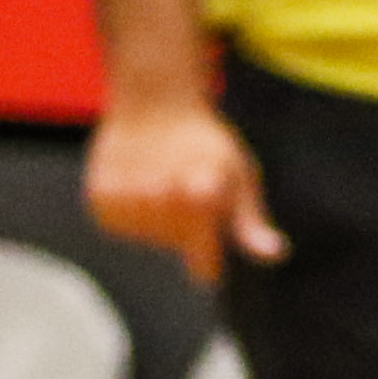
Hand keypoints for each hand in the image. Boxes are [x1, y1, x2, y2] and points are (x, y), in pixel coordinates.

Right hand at [83, 96, 285, 284]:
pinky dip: (134, 215)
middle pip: (178, 243)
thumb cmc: (205, 144)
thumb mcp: (239, 176)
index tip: (208, 274)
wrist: (153, 104)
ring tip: (165, 181)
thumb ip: (250, 222)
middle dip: (191, 228)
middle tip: (189, 187)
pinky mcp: (99, 198)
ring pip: (150, 237)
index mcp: (204, 188)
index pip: (203, 256)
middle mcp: (161, 193)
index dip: (206, 262)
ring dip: (161, 222)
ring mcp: (126, 197)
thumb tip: (277, 255)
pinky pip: (121, 227)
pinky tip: (140, 184)